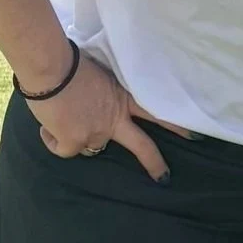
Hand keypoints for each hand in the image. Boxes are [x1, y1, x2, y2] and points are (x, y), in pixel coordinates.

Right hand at [31, 52, 187, 183]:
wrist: (51, 69)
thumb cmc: (70, 64)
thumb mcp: (100, 76)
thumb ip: (106, 94)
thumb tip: (96, 105)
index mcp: (122, 99)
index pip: (156, 113)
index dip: (175, 126)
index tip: (194, 137)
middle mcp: (114, 119)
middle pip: (142, 145)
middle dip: (155, 163)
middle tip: (165, 177)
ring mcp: (96, 132)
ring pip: (91, 148)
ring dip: (78, 138)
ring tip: (63, 117)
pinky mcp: (75, 141)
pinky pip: (64, 149)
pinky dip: (54, 140)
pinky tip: (48, 126)